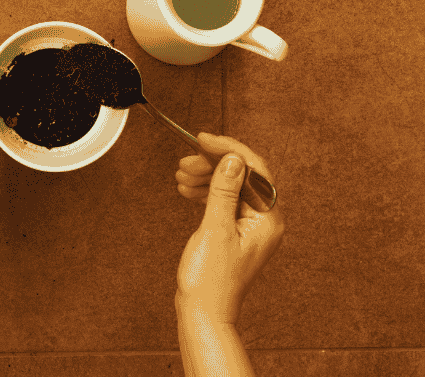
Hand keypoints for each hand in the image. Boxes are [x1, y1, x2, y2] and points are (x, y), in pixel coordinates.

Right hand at [174, 133, 284, 324]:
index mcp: (268, 219)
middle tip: (187, 161)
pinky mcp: (235, 232)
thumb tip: (232, 159)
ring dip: (206, 177)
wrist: (203, 311)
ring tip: (182, 175)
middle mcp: (264, 221)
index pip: (254, 170)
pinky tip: (188, 190)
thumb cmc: (212, 280)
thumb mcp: (215, 229)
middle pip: (242, 176)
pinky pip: (224, 201)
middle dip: (213, 164)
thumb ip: (224, 191)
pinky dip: (206, 192)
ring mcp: (250, 227)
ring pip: (230, 187)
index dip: (228, 149)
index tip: (204, 139)